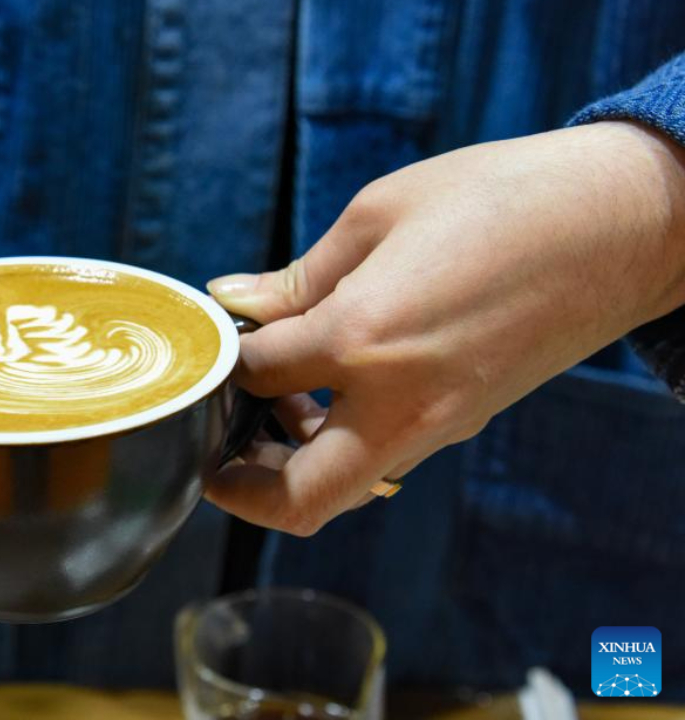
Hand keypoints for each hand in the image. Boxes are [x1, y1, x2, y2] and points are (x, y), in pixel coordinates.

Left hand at [206, 121, 684, 534]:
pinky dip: (342, 445)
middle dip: (241, 491)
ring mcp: (438, 424)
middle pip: (298, 499)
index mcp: (363, 337)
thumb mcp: (380, 213)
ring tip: (277, 406)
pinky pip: (384, 457)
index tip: (214, 342)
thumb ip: (300, 276)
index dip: (222, 358)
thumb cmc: (501, 197)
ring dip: (293, 467)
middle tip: (214, 452)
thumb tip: (235, 303)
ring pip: (345, 489)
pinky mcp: (464, 423)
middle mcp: (398, 401)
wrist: (625, 222)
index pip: (254, 374)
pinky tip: (332, 394)